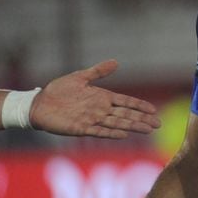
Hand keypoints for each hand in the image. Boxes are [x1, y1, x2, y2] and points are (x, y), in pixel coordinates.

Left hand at [31, 60, 161, 138]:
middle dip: (142, 119)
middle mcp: (100, 110)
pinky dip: (112, 133)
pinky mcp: (81, 128)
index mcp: (102, 97)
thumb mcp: (80, 77)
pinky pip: (99, 131)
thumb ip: (98, 71)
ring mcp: (92, 120)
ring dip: (132, 127)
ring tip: (147, 130)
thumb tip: (116, 62)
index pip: (126, 102)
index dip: (140, 106)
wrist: (39, 103)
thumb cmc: (59, 90)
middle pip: (125, 115)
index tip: (154, 110)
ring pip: (117, 124)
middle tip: (158, 124)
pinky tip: (124, 135)